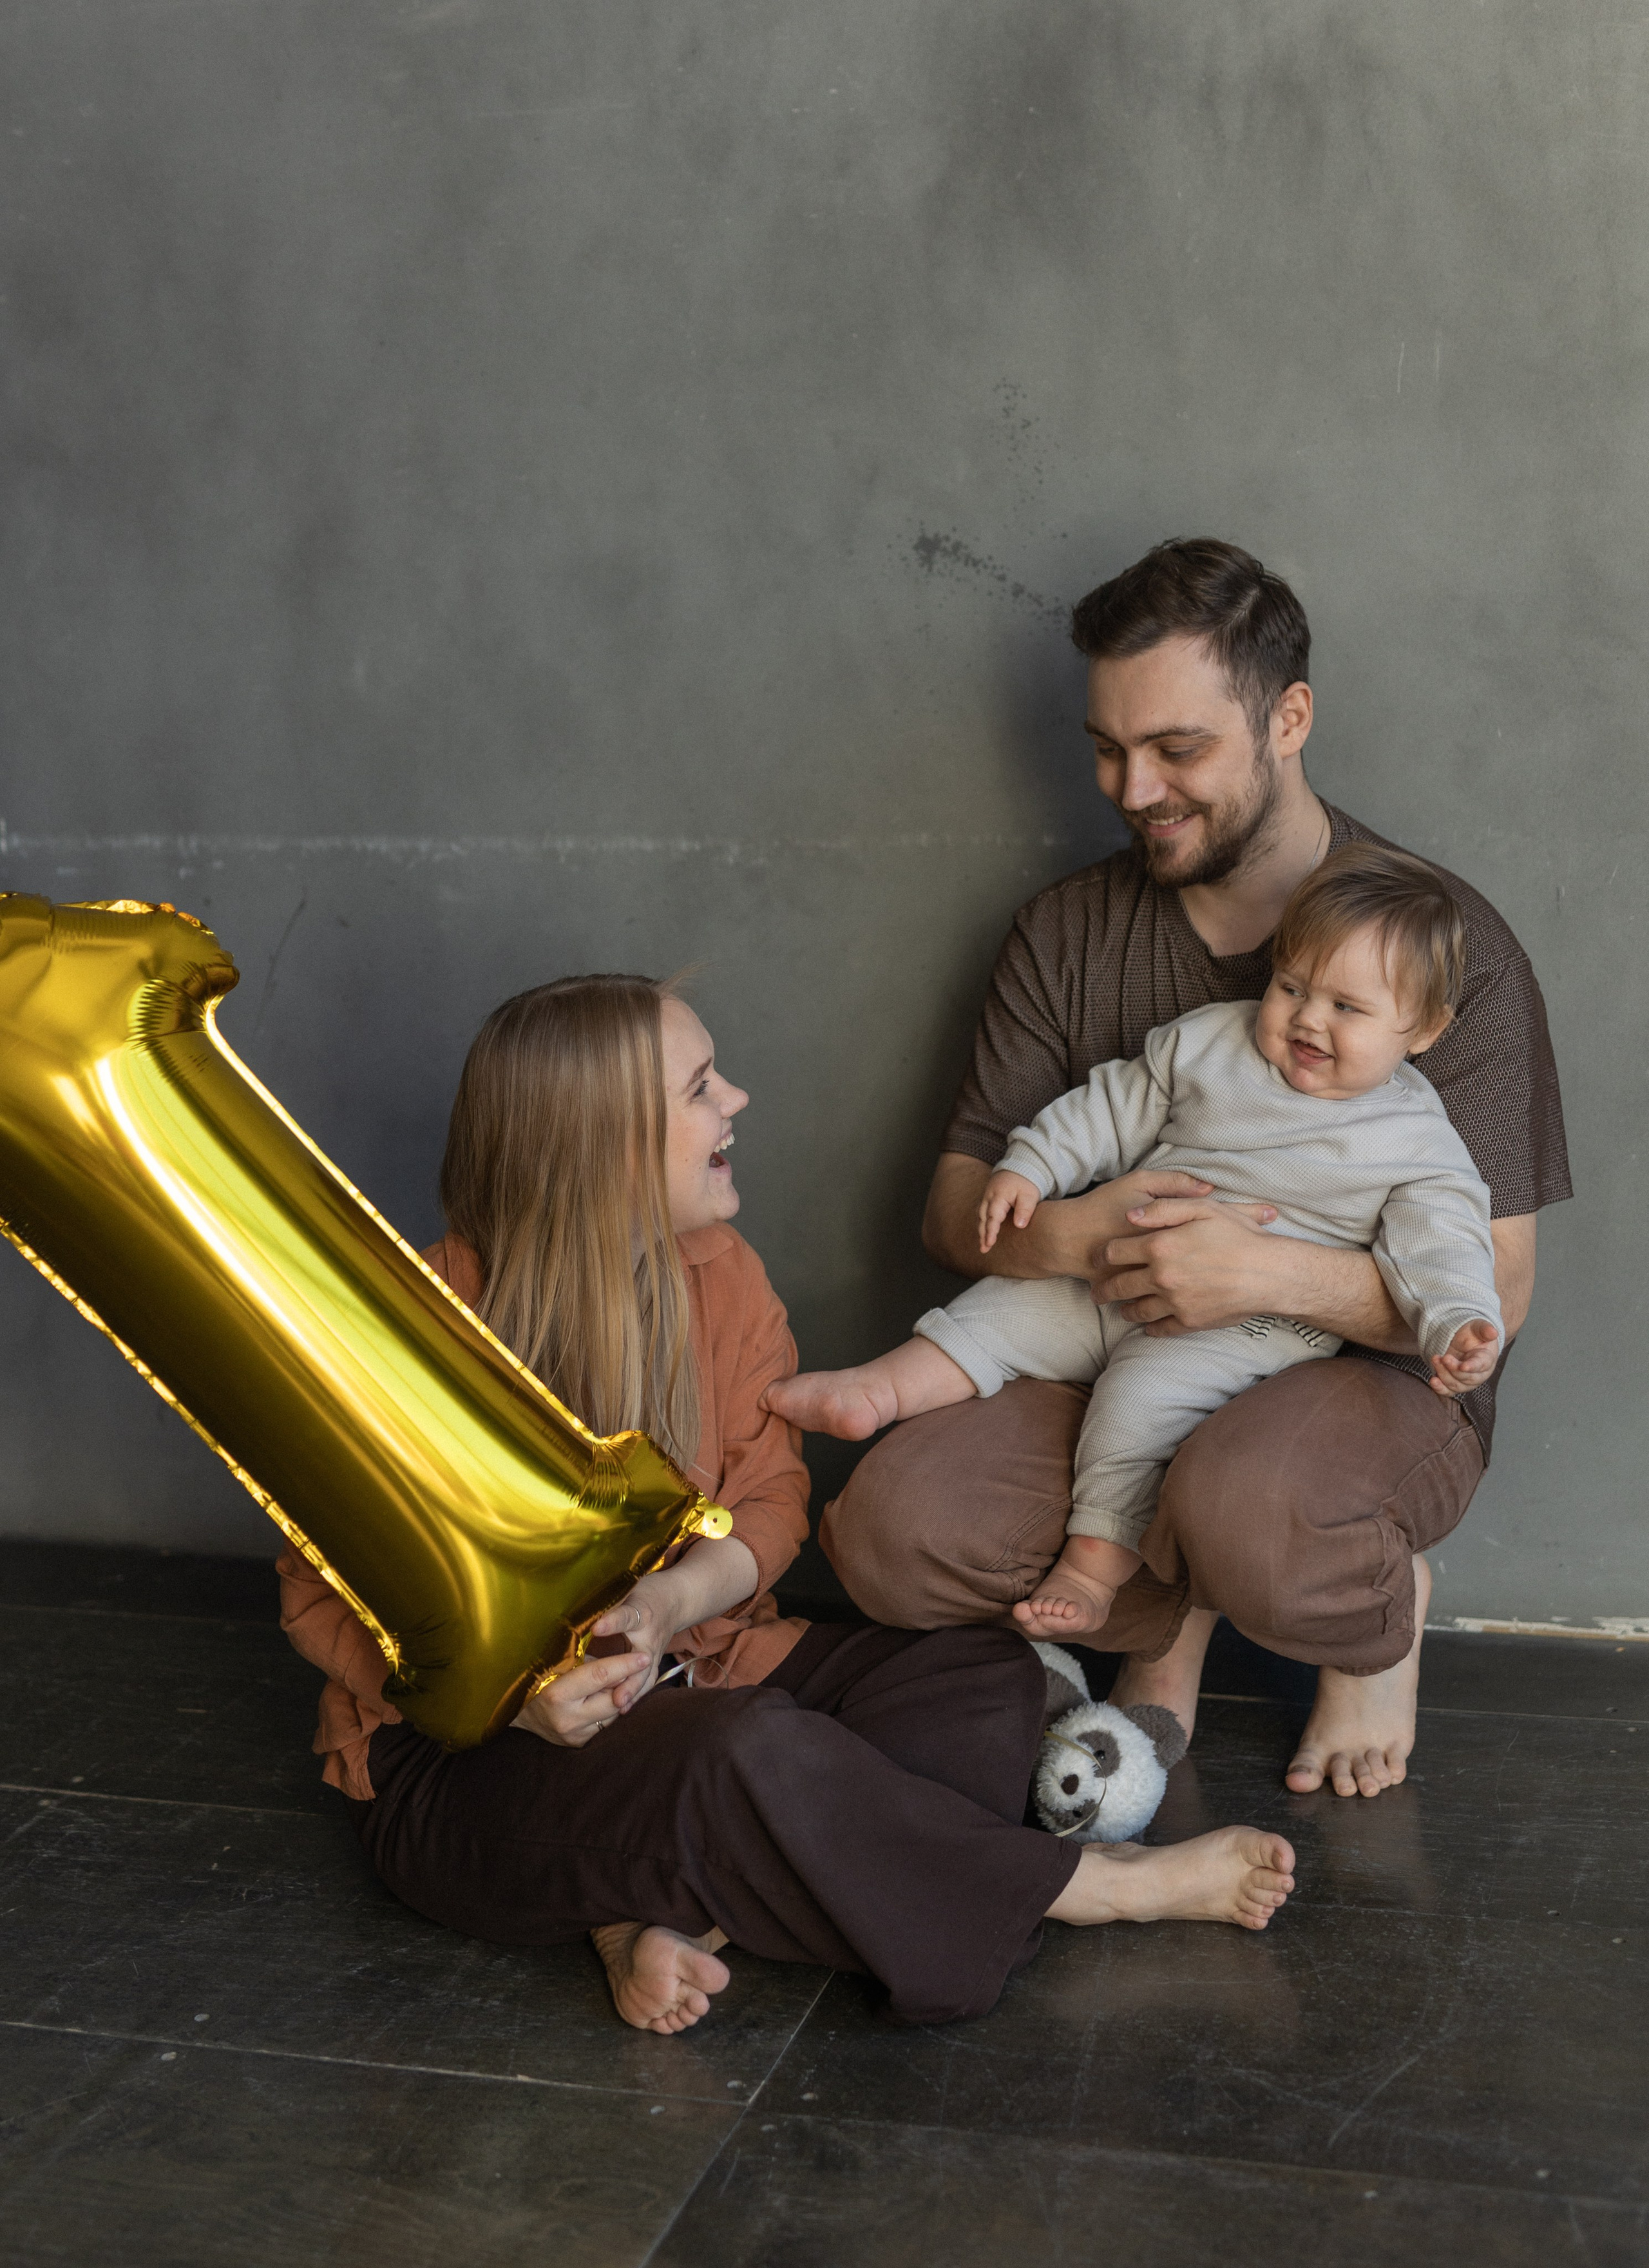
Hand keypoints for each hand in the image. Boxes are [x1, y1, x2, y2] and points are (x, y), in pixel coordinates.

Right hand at [511, 1647, 649, 1747]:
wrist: (518, 1712)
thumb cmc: (539, 1678)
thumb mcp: (558, 1663)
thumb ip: (588, 1662)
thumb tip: (622, 1657)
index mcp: (557, 1694)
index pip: (600, 1676)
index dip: (625, 1665)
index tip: (645, 1656)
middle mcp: (567, 1719)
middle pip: (614, 1699)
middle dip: (631, 1681)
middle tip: (643, 1664)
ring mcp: (574, 1735)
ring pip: (614, 1714)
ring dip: (623, 1696)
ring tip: (627, 1678)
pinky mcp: (579, 1744)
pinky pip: (606, 1724)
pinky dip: (612, 1709)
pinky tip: (613, 1696)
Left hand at [585, 1573, 685, 1711]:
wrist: (677, 1600)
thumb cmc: (646, 1595)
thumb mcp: (628, 1592)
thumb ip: (607, 1605)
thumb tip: (575, 1612)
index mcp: (641, 1612)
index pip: (626, 1617)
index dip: (612, 1623)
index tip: (597, 1628)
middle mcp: (649, 1635)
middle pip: (641, 1658)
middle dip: (628, 1676)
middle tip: (616, 1694)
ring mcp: (654, 1652)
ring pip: (646, 1675)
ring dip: (633, 1691)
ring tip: (619, 1706)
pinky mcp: (654, 1662)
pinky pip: (647, 1682)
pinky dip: (635, 1696)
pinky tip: (622, 1709)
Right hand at [979, 1170, 1041, 1253]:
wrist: (1021, 1167)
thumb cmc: (1026, 1182)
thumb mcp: (1029, 1195)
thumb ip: (1025, 1209)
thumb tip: (1019, 1225)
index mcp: (999, 1196)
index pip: (993, 1217)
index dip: (991, 1231)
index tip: (989, 1243)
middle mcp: (989, 1197)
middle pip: (983, 1218)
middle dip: (983, 1234)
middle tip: (984, 1249)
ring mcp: (987, 1197)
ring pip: (981, 1215)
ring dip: (981, 1230)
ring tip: (983, 1245)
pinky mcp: (989, 1198)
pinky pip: (982, 1212)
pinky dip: (982, 1222)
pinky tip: (984, 1232)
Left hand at [1093, 1195, 1282, 1334]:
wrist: (1271, 1274)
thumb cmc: (1240, 1236)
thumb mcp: (1203, 1209)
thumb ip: (1163, 1209)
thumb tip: (1131, 1215)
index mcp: (1160, 1246)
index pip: (1115, 1252)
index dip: (1103, 1255)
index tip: (1098, 1260)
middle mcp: (1161, 1277)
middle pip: (1119, 1286)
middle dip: (1104, 1290)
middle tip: (1097, 1294)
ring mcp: (1174, 1302)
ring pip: (1136, 1310)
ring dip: (1125, 1309)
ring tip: (1121, 1309)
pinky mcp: (1189, 1322)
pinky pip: (1160, 1329)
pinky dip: (1150, 1328)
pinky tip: (1147, 1326)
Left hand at [1430, 1319, 1500, 1397]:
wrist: (1463, 1339)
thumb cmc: (1473, 1334)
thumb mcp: (1479, 1327)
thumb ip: (1485, 1329)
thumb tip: (1493, 1332)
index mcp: (1487, 1359)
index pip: (1481, 1365)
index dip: (1472, 1367)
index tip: (1463, 1366)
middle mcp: (1479, 1374)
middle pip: (1468, 1378)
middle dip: (1454, 1369)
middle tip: (1444, 1357)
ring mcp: (1466, 1381)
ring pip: (1456, 1385)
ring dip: (1444, 1374)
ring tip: (1435, 1359)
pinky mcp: (1454, 1384)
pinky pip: (1448, 1391)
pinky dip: (1440, 1388)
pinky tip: (1433, 1381)